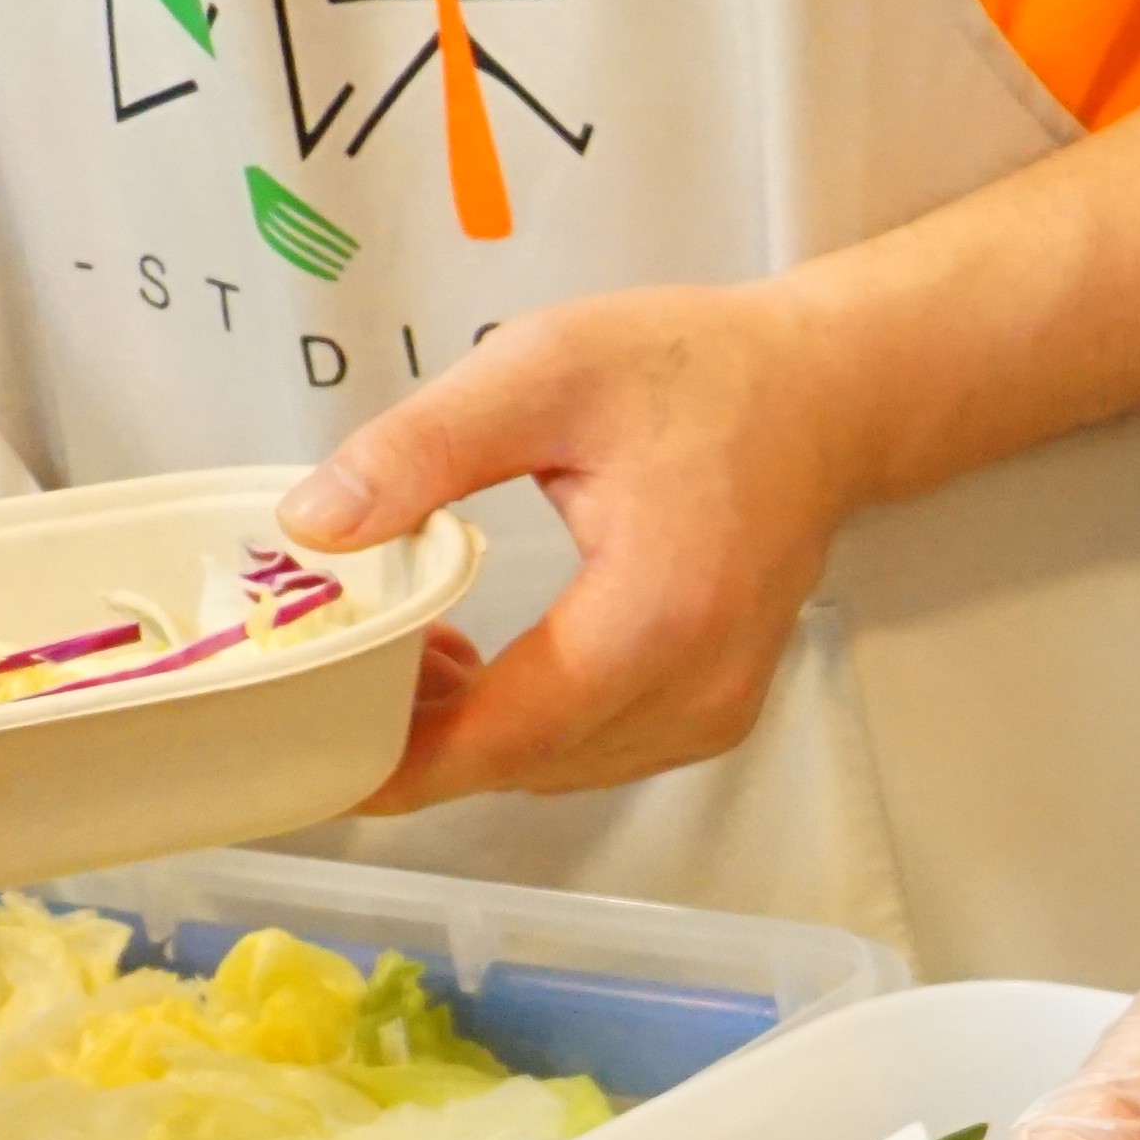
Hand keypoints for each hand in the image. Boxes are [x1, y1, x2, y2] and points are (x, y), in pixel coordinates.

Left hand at [279, 277, 877, 805]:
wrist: (822, 394)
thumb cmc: (698, 372)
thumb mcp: (541, 372)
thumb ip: (422, 449)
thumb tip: (316, 524)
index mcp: (657, 611)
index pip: (511, 733)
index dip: (405, 760)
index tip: (316, 759)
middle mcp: (698, 683)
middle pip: (526, 762)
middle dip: (420, 737)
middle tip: (334, 669)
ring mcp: (715, 707)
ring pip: (557, 767)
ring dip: (470, 734)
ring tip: (404, 653)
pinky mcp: (715, 708)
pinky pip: (596, 751)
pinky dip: (525, 727)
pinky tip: (478, 665)